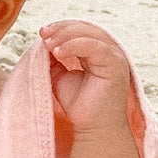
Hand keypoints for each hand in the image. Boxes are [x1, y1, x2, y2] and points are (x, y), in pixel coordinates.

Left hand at [40, 21, 133, 139]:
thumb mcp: (60, 76)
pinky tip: (58, 52)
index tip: (42, 33)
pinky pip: (94, 47)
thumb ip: (54, 59)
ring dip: (65, 36)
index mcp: (98, 51)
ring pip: (90, 34)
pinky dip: (74, 45)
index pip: (80, 30)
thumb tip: (43, 41)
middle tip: (43, 34)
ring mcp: (115, 56)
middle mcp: (109, 51)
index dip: (61, 28)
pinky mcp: (116, 64)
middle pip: (85, 28)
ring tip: (47, 44)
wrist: (92, 128)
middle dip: (61, 29)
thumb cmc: (79, 105)